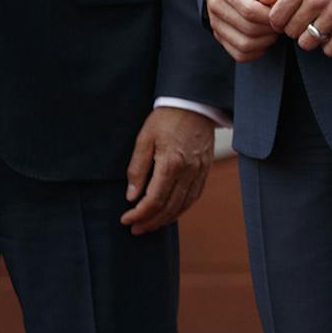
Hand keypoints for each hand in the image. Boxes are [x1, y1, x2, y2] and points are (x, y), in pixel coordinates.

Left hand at [119, 106, 213, 234]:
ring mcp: (200, 171)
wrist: (194, 103)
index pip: (154, 200)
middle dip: (151, 222)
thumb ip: (137, 168)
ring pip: (184, 205)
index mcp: (171, 164)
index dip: (139, 214)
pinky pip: (195, 195)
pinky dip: (182, 208)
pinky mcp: (205, 169)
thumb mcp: (144, 139)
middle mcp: (188, 171)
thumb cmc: (166, 119)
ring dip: (166, 219)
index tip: (126, 219)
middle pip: (170, 207)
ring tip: (151, 225)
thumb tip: (132, 196)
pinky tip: (171, 212)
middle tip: (136, 229)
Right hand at [206, 0, 279, 63]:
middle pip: (249, 29)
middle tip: (283, 22)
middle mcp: (216, 8)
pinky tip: (265, 40)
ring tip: (275, 30)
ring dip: (266, 42)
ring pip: (245, 45)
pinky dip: (256, 52)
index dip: (271, 15)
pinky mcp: (219, 36)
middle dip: (271, 29)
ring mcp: (216, 25)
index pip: (250, 10)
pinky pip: (239, 54)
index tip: (283, 11)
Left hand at [269, 0, 331, 57]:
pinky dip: (331, 47)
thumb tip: (283, 8)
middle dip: (297, 30)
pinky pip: (331, 50)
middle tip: (306, 26)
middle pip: (291, 32)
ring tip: (320, 32)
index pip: (276, 17)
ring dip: (312, 40)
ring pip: (307, 43)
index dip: (279, 23)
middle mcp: (315, 1)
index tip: (286, 23)